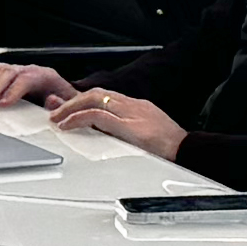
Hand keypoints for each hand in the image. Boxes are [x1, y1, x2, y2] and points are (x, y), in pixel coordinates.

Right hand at [0, 58, 66, 109]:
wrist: (58, 94)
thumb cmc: (61, 100)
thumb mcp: (68, 104)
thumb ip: (61, 104)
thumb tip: (51, 100)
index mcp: (44, 76)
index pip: (26, 79)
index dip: (13, 91)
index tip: (3, 104)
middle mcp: (28, 70)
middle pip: (7, 73)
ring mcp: (15, 70)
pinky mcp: (4, 74)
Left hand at [44, 86, 186, 162]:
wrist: (190, 151)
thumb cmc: (172, 150)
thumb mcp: (147, 138)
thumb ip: (129, 135)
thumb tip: (110, 139)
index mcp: (138, 107)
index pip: (106, 97)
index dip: (84, 99)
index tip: (68, 105)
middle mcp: (133, 106)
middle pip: (97, 93)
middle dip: (73, 100)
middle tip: (55, 108)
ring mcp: (132, 113)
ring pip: (94, 99)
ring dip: (71, 107)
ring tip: (57, 117)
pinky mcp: (129, 126)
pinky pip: (97, 116)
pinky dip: (78, 118)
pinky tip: (67, 125)